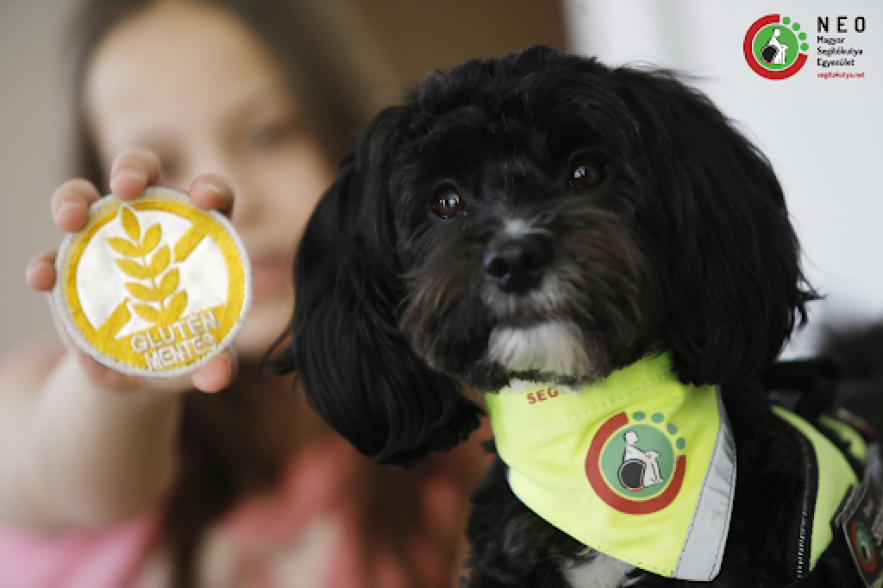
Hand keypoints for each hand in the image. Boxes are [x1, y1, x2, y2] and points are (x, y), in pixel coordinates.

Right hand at [25, 148, 237, 393]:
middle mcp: (148, 225)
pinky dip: (45, 264)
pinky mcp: (68, 267)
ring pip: (84, 198)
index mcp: (198, 235)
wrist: (138, 369)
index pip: (210, 197)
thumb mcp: (200, 356)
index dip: (210, 187)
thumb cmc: (183, 348)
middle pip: (142, 175)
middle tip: (127, 188)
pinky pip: (51, 257)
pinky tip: (42, 278)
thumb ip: (214, 362)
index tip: (205, 199)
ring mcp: (103, 240)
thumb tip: (219, 376)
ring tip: (70, 219)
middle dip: (133, 169)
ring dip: (73, 199)